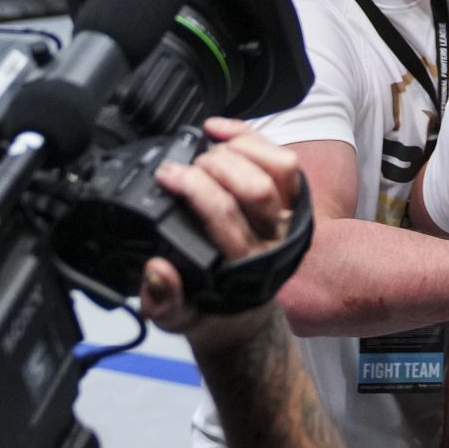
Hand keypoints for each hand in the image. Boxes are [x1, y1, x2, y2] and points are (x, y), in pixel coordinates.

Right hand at [139, 119, 302, 349]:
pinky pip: (283, 162)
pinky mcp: (291, 201)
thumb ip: (163, 301)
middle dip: (213, 165)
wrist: (241, 315)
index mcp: (241, 265)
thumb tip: (157, 271)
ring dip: (238, 149)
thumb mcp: (177, 316)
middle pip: (253, 188)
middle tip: (181, 166)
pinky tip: (220, 131)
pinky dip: (252, 138)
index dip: (194, 187)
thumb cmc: (209, 307)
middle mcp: (271, 240)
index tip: (166, 175)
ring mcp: (286, 218)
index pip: (224, 215)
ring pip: (277, 169)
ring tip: (204, 150)